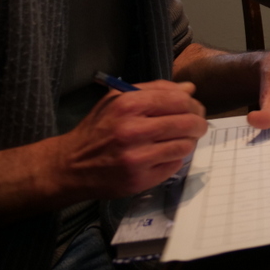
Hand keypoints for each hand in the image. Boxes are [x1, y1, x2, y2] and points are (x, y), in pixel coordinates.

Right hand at [54, 80, 206, 201]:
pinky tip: (165, 154)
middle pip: (187, 123)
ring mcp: (136, 158)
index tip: (196, 108)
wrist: (70, 166)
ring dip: (189, 142)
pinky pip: (174, 166)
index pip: (179, 100)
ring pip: (184, 146)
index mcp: (128, 105)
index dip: (193, 104)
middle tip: (198, 125)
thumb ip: (155, 90)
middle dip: (198, 123)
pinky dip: (175, 158)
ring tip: (182, 139)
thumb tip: (190, 89)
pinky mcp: (139, 180)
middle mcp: (132, 131)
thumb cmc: (97, 128)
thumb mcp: (117, 99)